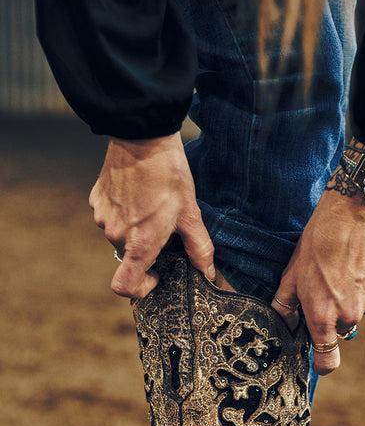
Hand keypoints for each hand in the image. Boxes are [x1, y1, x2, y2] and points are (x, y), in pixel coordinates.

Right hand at [89, 133, 214, 298]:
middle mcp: (117, 235)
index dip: (139, 289)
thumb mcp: (190, 214)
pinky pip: (111, 217)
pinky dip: (124, 213)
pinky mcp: (96, 200)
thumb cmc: (169, 176)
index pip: (124, 286)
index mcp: (139, 244)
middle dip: (146, 248)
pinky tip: (138, 194)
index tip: (156, 275)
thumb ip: (199, 248)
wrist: (142, 136)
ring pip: (120, 235)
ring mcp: (103, 217)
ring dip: (135, 229)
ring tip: (152, 205)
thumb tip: (208, 273)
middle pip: (129, 256)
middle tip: (165, 227)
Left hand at [273, 170, 364, 374]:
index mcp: (323, 317)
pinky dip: (364, 286)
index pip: (327, 360)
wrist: (354, 214)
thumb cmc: (317, 243)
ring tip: (341, 270)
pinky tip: (357, 265)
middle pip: (339, 329)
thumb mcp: (292, 274)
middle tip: (324, 286)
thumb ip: (285, 305)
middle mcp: (349, 317)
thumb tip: (281, 324)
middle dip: (332, 314)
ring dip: (349, 298)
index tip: (319, 360)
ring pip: (356, 311)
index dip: (322, 364)